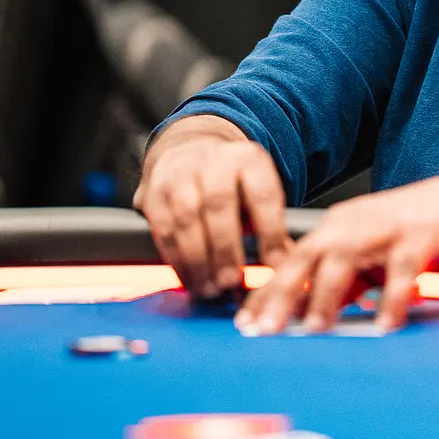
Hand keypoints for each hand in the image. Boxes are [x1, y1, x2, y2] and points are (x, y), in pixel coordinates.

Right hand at [135, 119, 291, 298]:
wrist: (190, 151)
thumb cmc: (232, 183)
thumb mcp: (257, 192)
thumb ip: (271, 227)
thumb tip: (284, 266)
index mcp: (248, 159)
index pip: (263, 195)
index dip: (270, 232)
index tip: (275, 266)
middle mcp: (213, 160)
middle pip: (219, 203)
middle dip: (225, 248)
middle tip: (231, 281)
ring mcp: (180, 173)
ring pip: (186, 217)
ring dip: (197, 260)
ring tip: (209, 288)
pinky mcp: (154, 190)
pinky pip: (164, 228)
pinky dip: (176, 258)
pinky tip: (188, 278)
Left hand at [236, 167, 438, 334]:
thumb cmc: (420, 227)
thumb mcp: (374, 254)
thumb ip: (347, 281)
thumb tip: (316, 314)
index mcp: (338, 225)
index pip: (291, 259)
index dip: (267, 291)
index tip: (245, 323)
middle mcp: (354, 223)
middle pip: (306, 256)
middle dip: (281, 294)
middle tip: (262, 330)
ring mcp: (385, 228)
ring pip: (344, 259)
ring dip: (325, 296)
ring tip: (313, 330)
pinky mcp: (419, 237)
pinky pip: (401, 271)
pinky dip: (391, 299)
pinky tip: (385, 326)